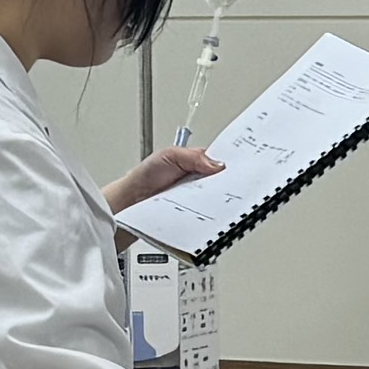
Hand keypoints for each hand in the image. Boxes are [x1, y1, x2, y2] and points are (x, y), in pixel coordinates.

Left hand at [107, 144, 222, 215]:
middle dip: (227, 183)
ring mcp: (197, 197)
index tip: (237, 168)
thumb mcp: (170, 155)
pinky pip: (205, 213)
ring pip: (216, 198)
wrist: (131, 199)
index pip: (220, 161)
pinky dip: (208, 213)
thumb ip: (194, 157)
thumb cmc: (146, 174)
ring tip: (219, 199)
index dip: (230, 164)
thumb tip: (218, 164)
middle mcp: (199, 179)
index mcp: (197, 161)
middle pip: (221, 181)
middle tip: (230, 185)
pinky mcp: (193, 213)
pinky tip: (208, 212)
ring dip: (218, 200)